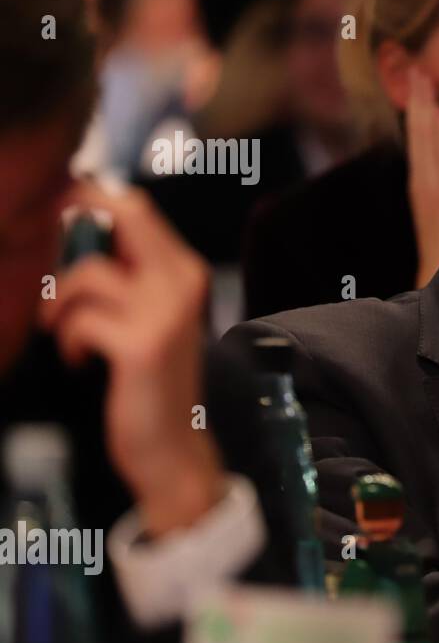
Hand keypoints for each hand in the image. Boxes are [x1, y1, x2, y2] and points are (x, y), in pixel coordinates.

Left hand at [38, 181, 224, 536]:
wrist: (172, 445)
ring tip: (62, 330)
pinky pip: (80, 319)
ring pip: (88, 274)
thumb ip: (128, 274)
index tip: (62, 207)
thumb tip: (78, 227)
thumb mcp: (149, 316)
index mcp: (185, 272)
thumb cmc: (151, 381)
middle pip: (123, 217)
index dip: (92, 197)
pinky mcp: (142, 345)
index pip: (138, 207)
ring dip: (60, 304)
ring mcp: (165, 313)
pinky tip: (80, 359)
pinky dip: (68, 340)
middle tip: (49, 247)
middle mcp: (182, 283)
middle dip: (72, 228)